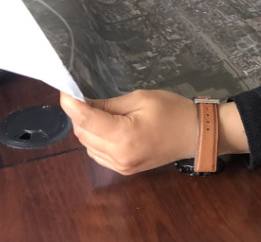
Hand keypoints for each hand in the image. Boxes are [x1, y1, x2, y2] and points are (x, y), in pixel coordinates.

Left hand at [59, 90, 196, 174]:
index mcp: (124, 137)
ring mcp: (121, 167)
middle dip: (78, 115)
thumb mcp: (141, 99)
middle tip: (83, 96)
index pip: (86, 121)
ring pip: (88, 145)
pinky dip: (95, 139)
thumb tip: (84, 104)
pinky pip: (98, 154)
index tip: (64, 91)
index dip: (71, 105)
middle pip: (83, 134)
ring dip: (86, 128)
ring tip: (96, 110)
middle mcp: (118, 156)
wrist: (197, 134)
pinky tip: (104, 127)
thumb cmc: (172, 110)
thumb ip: (110, 104)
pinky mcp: (124, 170)